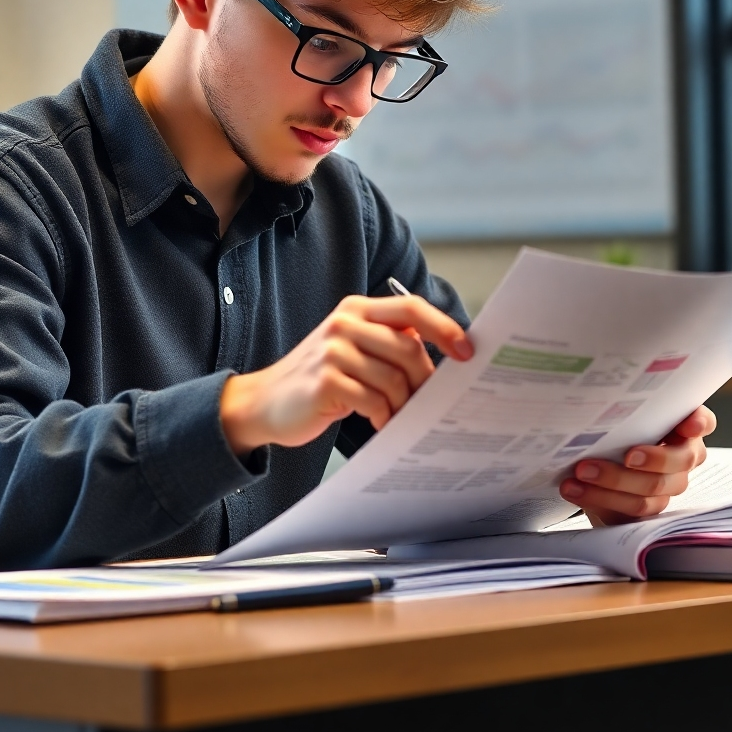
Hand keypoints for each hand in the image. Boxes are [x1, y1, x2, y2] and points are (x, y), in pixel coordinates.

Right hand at [220, 295, 472, 456]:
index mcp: (356, 309)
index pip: (410, 308)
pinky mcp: (325, 382)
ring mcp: (333, 352)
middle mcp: (344, 323)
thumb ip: (387, 342)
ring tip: (396, 415)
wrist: (263, 402)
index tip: (467, 351)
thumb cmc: (317, 379)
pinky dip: (383, 417)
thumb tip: (442, 356)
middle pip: (408, 348)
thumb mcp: (350, 348)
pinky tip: (378, 422)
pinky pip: (374, 401)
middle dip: (423, 381)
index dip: (444, 327)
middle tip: (424, 402)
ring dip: (402, 404)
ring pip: (394, 379)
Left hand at [558, 406, 717, 525]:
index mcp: (679, 428)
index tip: (688, 424)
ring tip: (581, 472)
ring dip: (613, 480)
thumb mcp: (615, 419)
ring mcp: (667, 486)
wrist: (593, 473)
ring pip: (651, 488)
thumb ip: (620, 411)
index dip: (700, 422)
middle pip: (680, 460)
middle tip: (627, 456)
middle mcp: (681, 457)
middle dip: (654, 458)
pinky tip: (574, 488)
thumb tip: (590, 400)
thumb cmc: (610, 434)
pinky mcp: (646, 509)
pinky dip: (598, 497)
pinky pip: (630, 508)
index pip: (702, 421)